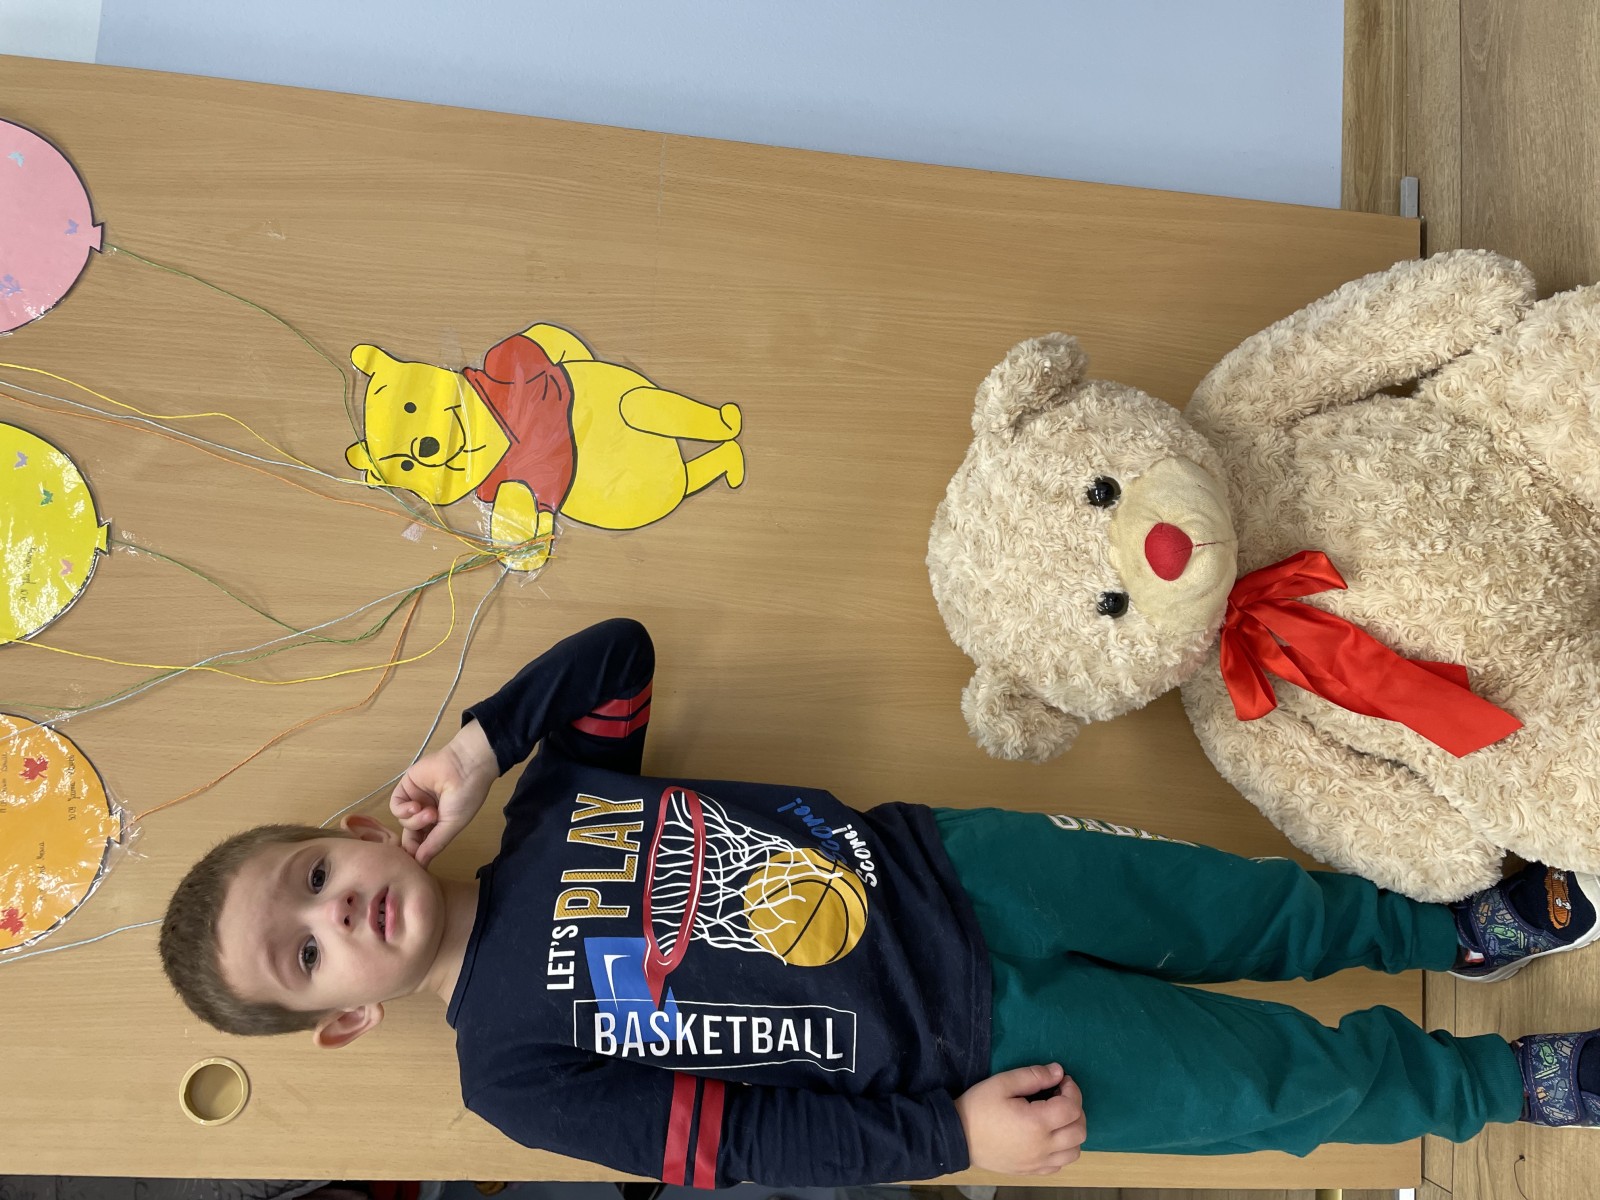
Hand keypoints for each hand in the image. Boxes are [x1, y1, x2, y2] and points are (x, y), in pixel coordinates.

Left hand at [389, 720, 498, 865]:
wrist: (465, 767)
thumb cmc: (465, 797)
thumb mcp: (452, 825)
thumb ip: (434, 844)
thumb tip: (421, 864)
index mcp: (440, 823)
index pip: (422, 843)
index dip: (418, 853)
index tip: (417, 863)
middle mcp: (426, 812)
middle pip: (410, 834)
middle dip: (414, 840)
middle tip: (420, 843)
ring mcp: (415, 800)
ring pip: (403, 821)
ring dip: (415, 820)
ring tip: (430, 812)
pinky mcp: (406, 787)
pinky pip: (396, 806)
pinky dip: (404, 809)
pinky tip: (416, 805)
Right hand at [955, 1063, 1085, 1175]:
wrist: (958, 1137)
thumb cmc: (978, 1107)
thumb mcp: (1002, 1083)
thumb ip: (1033, 1076)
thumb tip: (1058, 1071)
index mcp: (1037, 1123)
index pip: (1072, 1108)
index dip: (1072, 1090)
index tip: (1062, 1080)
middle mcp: (1043, 1147)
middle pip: (1079, 1131)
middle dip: (1076, 1109)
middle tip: (1061, 1096)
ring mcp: (1038, 1162)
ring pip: (1074, 1151)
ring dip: (1072, 1132)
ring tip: (1057, 1118)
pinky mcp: (1031, 1171)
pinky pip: (1059, 1164)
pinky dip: (1062, 1150)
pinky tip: (1048, 1137)